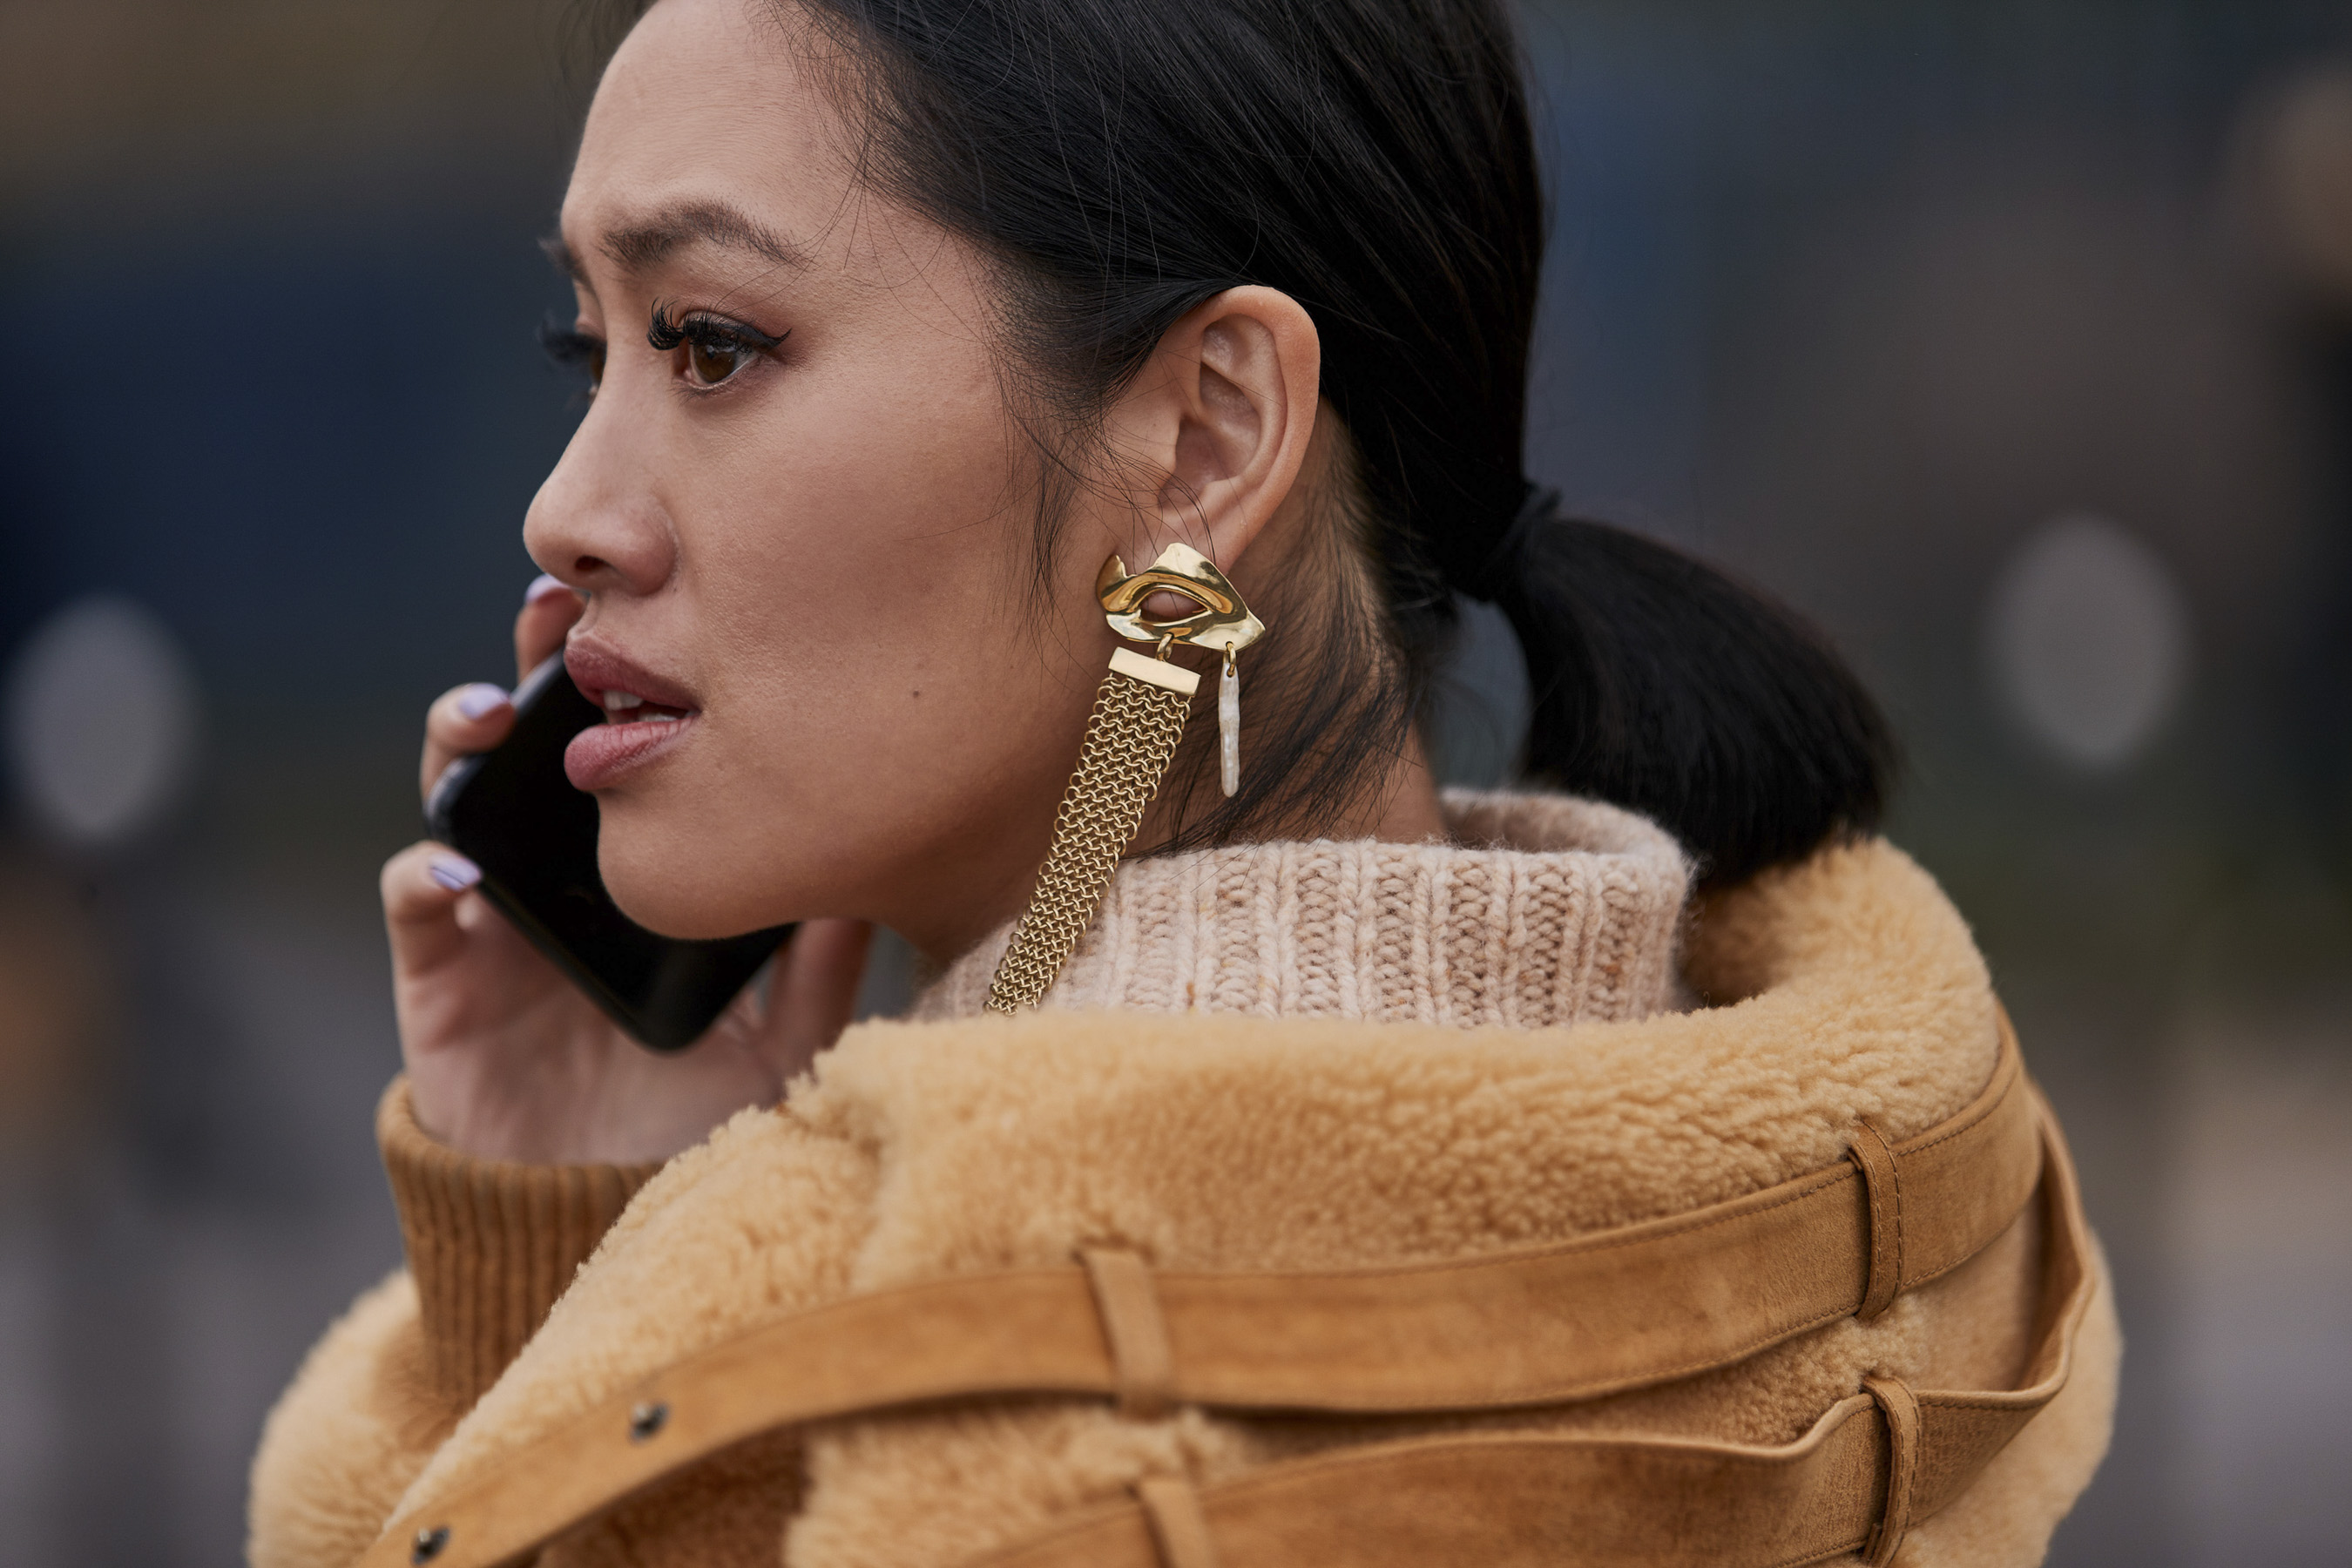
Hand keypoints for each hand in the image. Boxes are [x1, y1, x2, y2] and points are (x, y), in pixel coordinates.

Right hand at [381, 576, 870, 1165]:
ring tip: (490, 712)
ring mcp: (492, 914)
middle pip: (539, 737)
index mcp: (635, 863)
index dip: (635, 674)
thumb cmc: (690, 1117)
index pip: (629, 745)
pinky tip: (463, 869)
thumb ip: (822, 966)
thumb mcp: (780, 1037)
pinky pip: (414, 905)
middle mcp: (558, 869)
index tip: (667, 607)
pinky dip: (426, 873)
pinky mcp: (437, 976)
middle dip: (538, 661)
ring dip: (461, 740)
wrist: (603, 1212)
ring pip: (459, 795)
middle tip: (556, 609)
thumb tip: (876, 877)